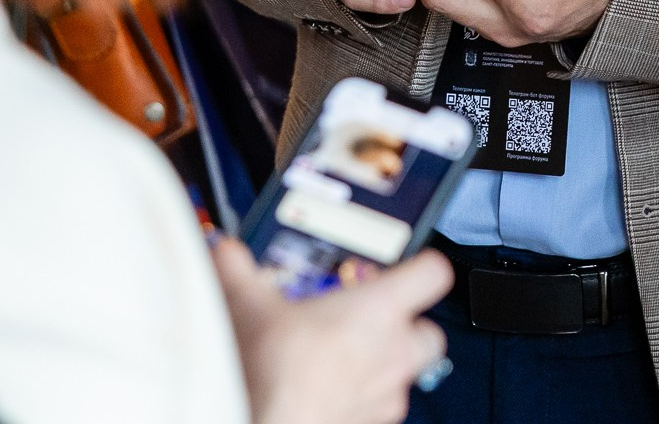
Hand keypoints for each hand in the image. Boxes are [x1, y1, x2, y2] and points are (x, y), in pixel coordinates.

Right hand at [210, 238, 451, 423]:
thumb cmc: (276, 374)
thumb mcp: (251, 306)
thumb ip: (239, 270)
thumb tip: (225, 252)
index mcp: (378, 309)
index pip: (432, 273)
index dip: (423, 265)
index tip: (410, 265)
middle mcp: (394, 350)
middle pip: (430, 329)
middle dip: (408, 323)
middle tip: (374, 317)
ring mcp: (388, 390)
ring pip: (411, 370)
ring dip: (388, 361)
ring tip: (351, 355)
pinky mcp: (375, 421)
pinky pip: (385, 403)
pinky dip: (368, 395)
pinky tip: (335, 388)